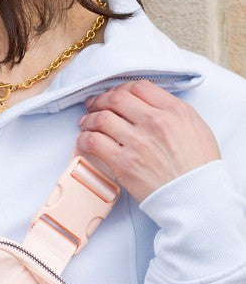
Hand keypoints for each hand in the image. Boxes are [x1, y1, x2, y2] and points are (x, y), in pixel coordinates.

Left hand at [76, 80, 220, 203]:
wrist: (195, 195)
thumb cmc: (198, 166)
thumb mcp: (196, 128)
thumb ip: (173, 112)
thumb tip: (149, 105)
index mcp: (173, 111)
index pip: (139, 87)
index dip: (122, 89)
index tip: (115, 95)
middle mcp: (154, 122)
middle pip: (116, 99)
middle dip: (100, 100)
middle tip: (94, 105)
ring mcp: (137, 142)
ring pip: (101, 118)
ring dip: (89, 119)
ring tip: (86, 123)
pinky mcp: (123, 163)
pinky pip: (94, 141)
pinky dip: (85, 138)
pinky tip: (85, 140)